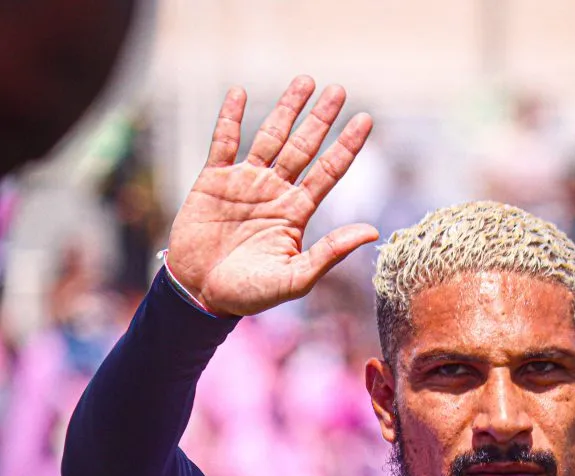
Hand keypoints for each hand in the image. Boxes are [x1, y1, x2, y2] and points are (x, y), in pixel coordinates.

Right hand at [167, 77, 377, 316]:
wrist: (201, 295)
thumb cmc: (249, 294)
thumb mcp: (295, 279)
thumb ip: (331, 253)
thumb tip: (373, 231)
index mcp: (296, 213)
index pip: (328, 172)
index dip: (346, 146)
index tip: (365, 119)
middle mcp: (274, 192)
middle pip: (302, 147)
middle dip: (320, 119)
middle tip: (337, 90)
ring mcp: (244, 183)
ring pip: (269, 137)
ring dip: (286, 109)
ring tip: (305, 82)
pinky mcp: (213, 180)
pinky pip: (223, 142)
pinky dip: (230, 118)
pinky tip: (239, 93)